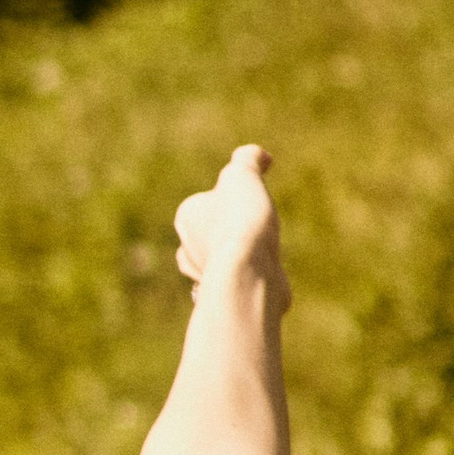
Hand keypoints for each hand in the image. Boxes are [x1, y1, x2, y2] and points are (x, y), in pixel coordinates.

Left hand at [174, 143, 288, 307]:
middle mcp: (189, 249)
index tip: (251, 199)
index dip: (236, 196)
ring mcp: (206, 276)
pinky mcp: (227, 298)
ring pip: (225, 260)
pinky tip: (267, 275)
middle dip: (235, 230)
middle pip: (215, 233)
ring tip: (263, 251)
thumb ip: (248, 160)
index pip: (209, 199)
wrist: (248, 273)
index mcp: (186, 216)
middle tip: (257, 226)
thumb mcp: (243, 175)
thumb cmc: (241, 221)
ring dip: (244, 255)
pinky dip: (253, 277)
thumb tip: (260, 156)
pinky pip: (240, 282)